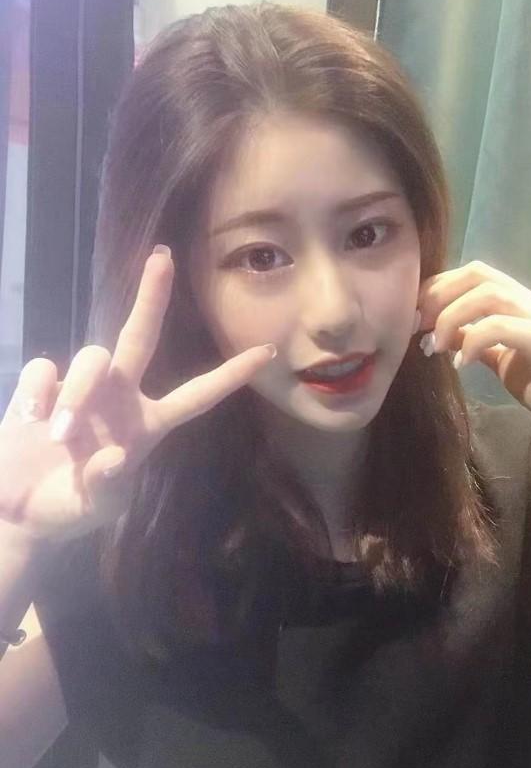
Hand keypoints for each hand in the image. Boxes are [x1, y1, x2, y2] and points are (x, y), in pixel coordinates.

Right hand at [0, 246, 276, 549]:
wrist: (14, 510)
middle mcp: (121, 397)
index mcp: (148, 425)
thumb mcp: (96, 507)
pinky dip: (39, 392)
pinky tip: (30, 420)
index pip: (198, 395)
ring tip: (57, 435)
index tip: (268, 351)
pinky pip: (45, 368)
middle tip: (163, 257)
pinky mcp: (42, 385)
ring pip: (92, 356)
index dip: (231, 375)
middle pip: (141, 335)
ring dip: (76, 393)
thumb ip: (107, 484)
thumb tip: (114, 457)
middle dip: (152, 296)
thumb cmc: (67, 510)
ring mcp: (82, 388)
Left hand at [416, 259, 530, 446]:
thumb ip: (478, 342)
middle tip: (416, 326)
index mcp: (520, 304)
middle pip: (477, 274)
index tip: (412, 316)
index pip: (473, 274)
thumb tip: (445, 334)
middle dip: (439, 295)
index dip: (437, 288)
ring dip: (452, 317)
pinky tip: (461, 363)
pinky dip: (474, 340)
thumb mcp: (502, 362)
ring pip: (488, 295)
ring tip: (436, 346)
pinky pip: (503, 327)